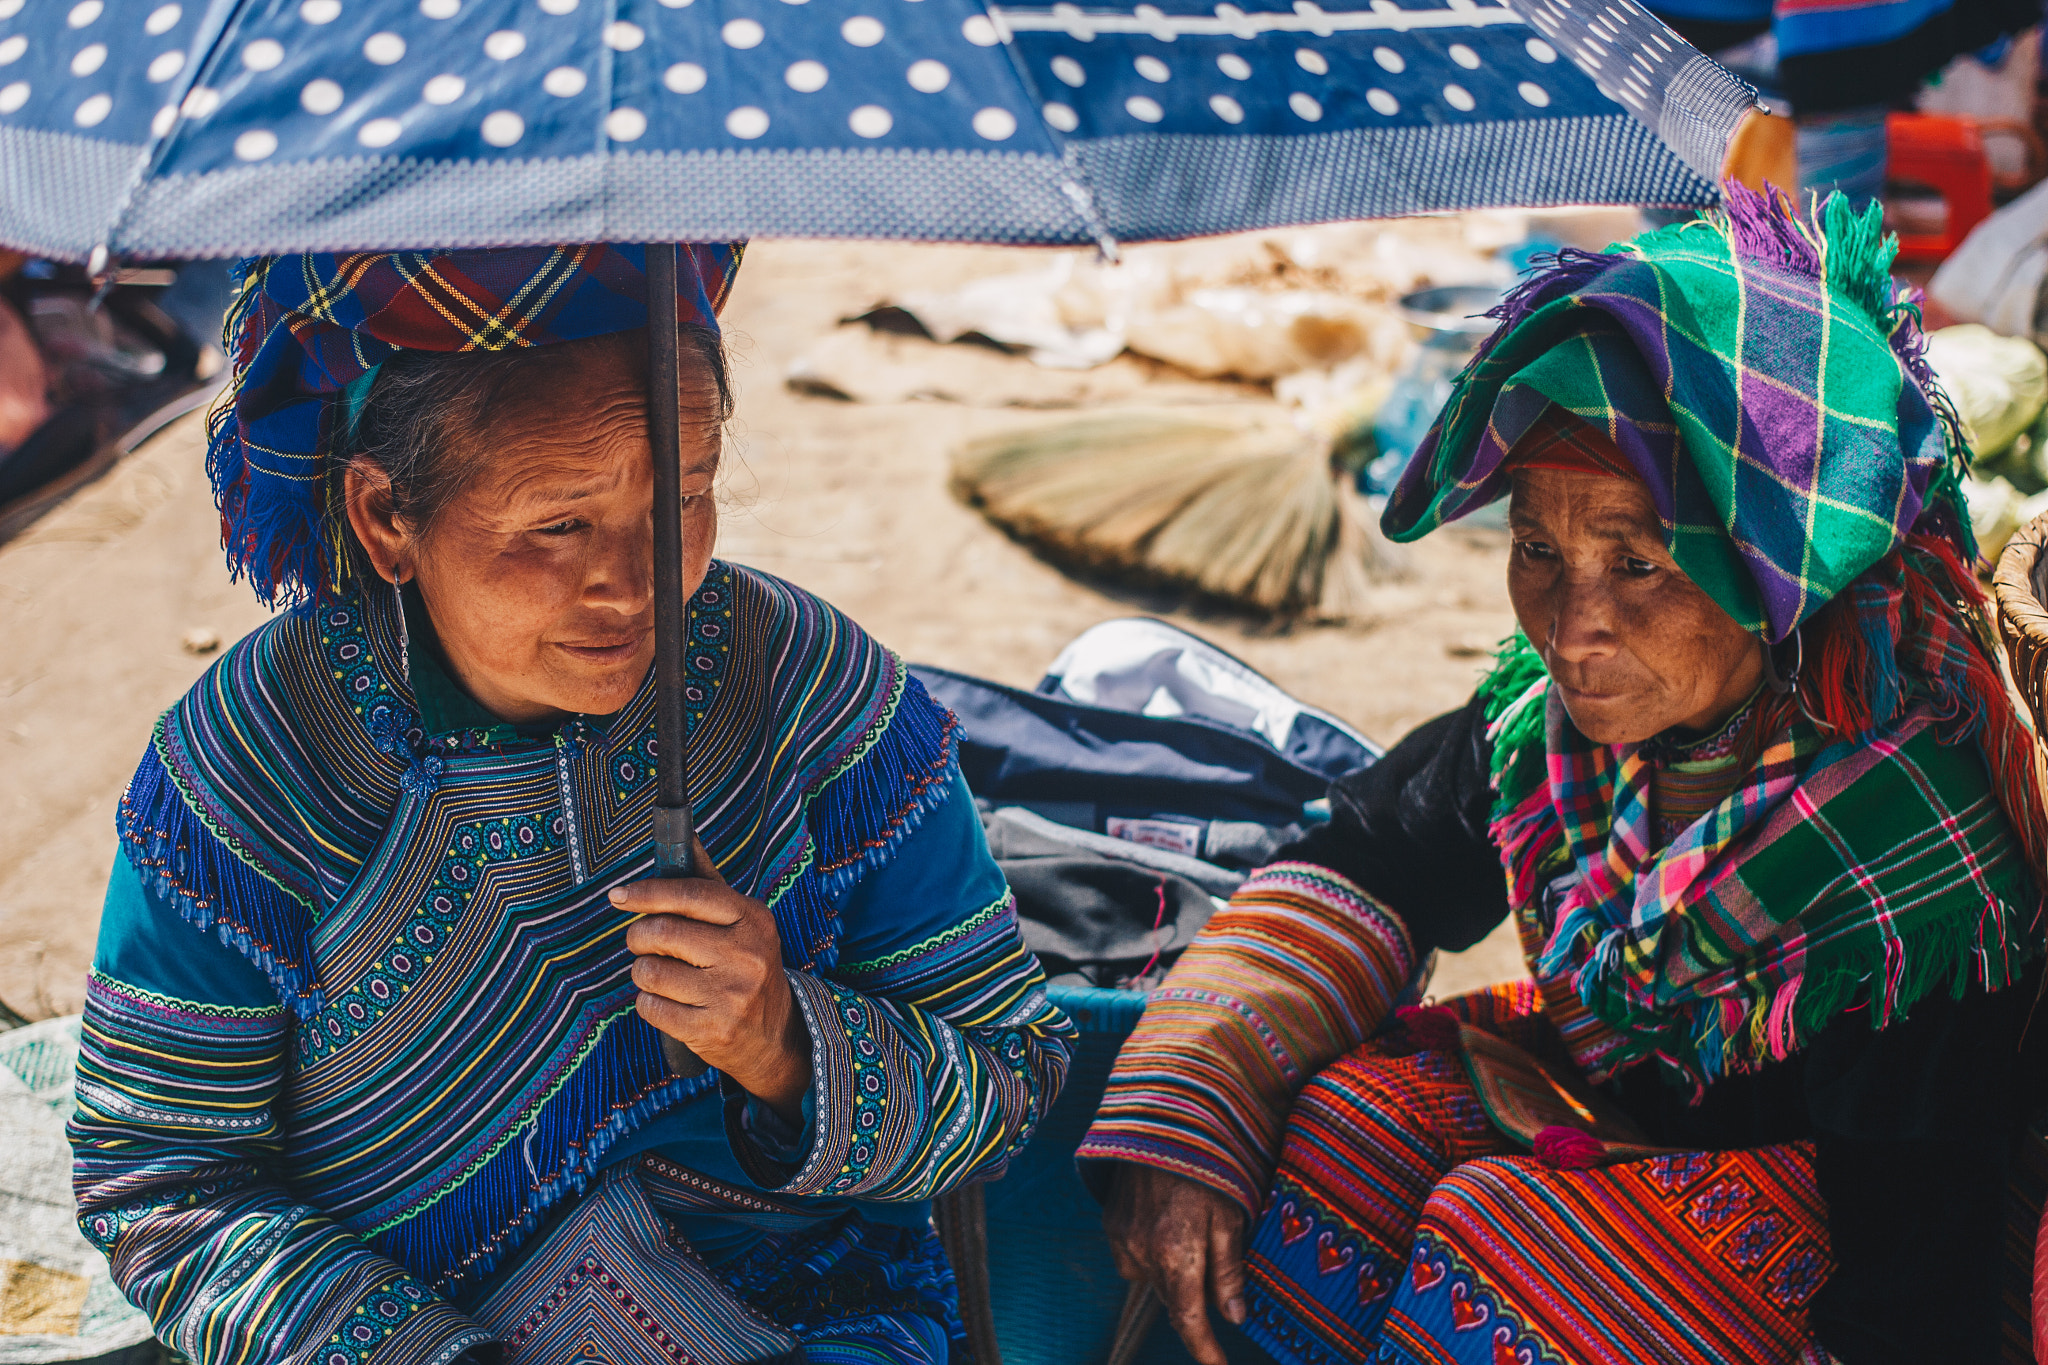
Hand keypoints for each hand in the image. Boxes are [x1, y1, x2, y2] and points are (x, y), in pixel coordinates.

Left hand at [616, 839, 812, 1121]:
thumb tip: (685, 837)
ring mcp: (731, 994)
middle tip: (641, 942)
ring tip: (660, 975)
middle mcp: (746, 954)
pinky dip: (648, 1003)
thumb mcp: (740, 921)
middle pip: (662, 932)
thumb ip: (708, 882)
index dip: (647, 892)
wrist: (773, 1033)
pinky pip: (651, 1007)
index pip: (689, 894)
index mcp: (753, 919)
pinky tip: (667, 1002)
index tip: (619, 896)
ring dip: (643, 972)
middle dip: (639, 936)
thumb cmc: (746, 964)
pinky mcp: (711, 1029)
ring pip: (650, 972)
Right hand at [1103, 1164, 1247, 1364]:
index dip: (1205, 1350)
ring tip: (1189, 1232)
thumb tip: (1234, 1316)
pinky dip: (1151, 1255)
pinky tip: (1164, 1226)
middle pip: (1174, 1302)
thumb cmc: (1204, 1165)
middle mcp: (1144, 1253)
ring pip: (1153, 1282)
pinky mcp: (1109, 1224)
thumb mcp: (1230, 1215)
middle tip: (1216, 1266)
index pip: (1189, 1320)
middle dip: (1196, 1299)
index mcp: (1178, 1253)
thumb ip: (1229, 1269)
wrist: (1159, 1121)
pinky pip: (1132, 1260)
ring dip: (1174, 1274)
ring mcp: (1121, 1239)